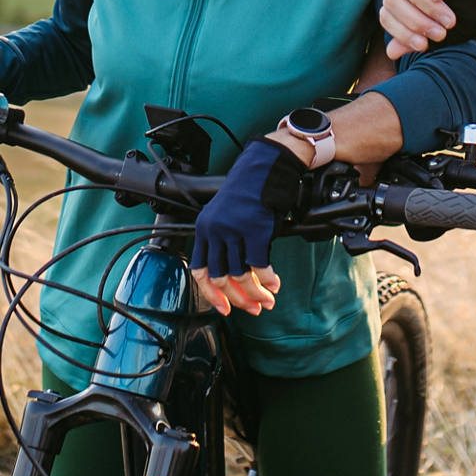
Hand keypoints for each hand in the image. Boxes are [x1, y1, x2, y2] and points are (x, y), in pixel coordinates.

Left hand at [190, 138, 304, 314]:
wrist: (266, 166)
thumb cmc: (250, 190)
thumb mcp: (226, 215)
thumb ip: (225, 242)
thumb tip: (236, 279)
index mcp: (204, 228)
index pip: (200, 271)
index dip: (212, 295)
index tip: (225, 308)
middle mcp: (215, 230)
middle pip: (220, 278)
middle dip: (238, 299)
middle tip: (254, 308)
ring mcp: (234, 230)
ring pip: (240, 276)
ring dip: (256, 293)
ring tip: (268, 298)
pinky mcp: (255, 230)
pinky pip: (259, 266)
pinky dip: (268, 279)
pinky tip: (275, 283)